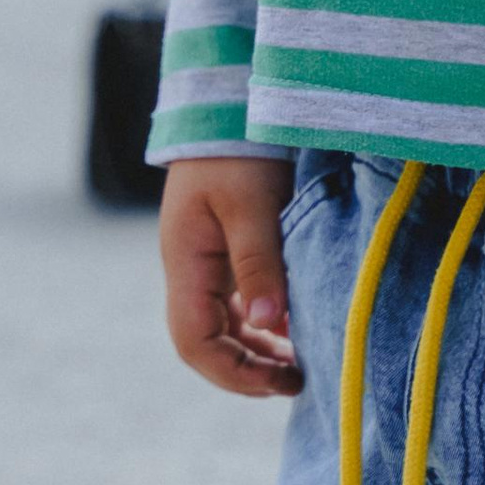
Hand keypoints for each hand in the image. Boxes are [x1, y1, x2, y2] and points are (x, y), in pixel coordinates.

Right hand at [161, 156, 303, 396]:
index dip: (233, 372)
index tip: (280, 380)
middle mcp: (190, 268)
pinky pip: (237, 304)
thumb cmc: (240, 148)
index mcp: (185, 262)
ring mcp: (206, 261)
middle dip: (247, 370)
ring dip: (256, 351)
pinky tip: (293, 327)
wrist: (232, 103)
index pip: (194, 341)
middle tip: (297, 381)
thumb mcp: (251, 204)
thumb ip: (258, 264)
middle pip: (206, 342)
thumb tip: (268, 326)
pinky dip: (263, 325)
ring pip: (223, 326)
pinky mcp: (227, 250)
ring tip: (299, 363)